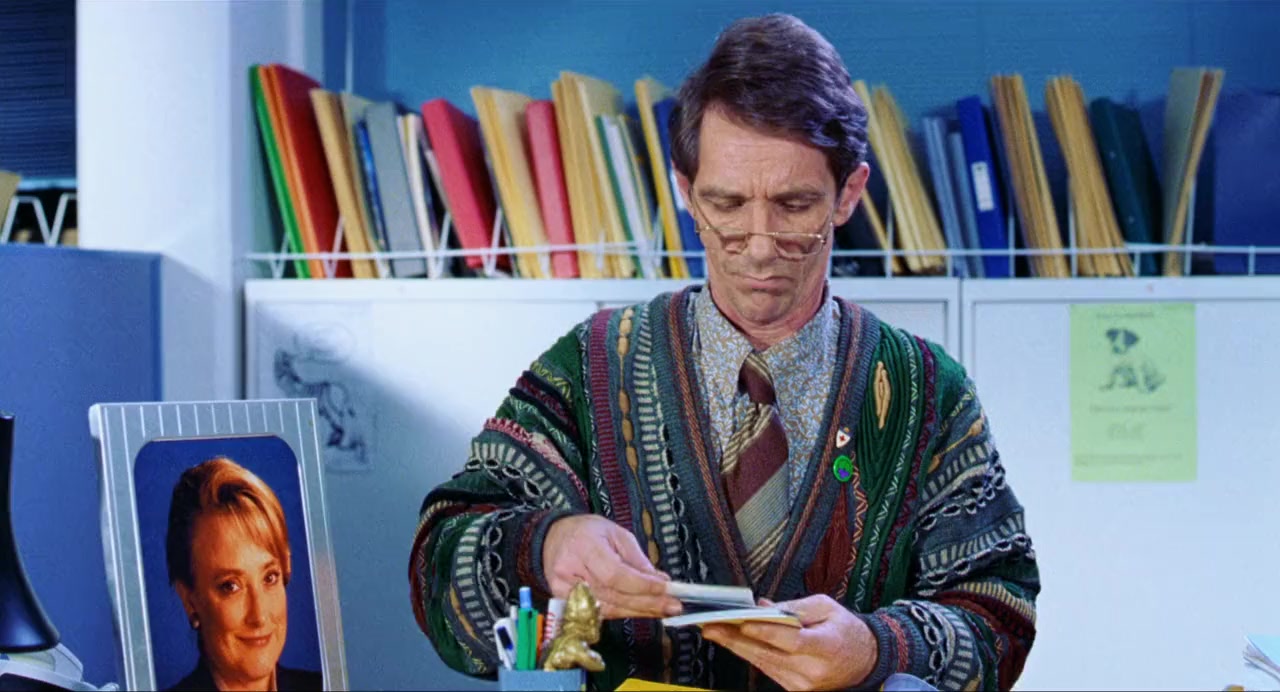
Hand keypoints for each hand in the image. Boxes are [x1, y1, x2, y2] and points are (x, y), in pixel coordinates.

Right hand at [542, 514, 682, 619]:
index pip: (615, 574)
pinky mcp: (564, 602)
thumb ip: (636, 558)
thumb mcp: (616, 533)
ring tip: (663, 609)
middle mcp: (570, 570)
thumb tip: (659, 580)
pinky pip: (599, 613)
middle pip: (613, 595)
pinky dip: (624, 613)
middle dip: (647, 602)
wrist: (553, 538)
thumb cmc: (586, 532)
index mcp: (584, 546)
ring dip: (639, 610)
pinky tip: (642, 610)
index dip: (642, 585)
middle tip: (673, 605)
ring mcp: (564, 589)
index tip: (666, 588)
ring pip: (608, 608)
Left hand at [701, 594, 876, 690]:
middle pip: (769, 655)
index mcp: (826, 646)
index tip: (742, 621)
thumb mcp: (826, 607)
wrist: (865, 660)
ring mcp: (803, 684)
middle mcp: (813, 670)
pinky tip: (735, 642)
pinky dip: (752, 655)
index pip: (790, 640)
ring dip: (737, 647)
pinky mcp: (796, 690)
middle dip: (736, 640)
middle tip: (711, 626)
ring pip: (763, 664)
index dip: (764, 632)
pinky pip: (768, 669)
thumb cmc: (846, 630)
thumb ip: (794, 607)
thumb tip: (762, 606)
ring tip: (715, 631)